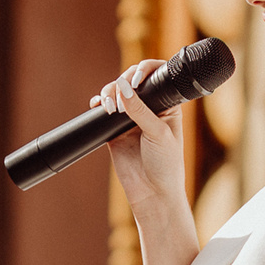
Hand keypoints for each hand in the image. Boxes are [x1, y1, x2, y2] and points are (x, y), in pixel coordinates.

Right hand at [94, 60, 185, 209]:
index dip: (144, 71)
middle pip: (131, 81)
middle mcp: (148, 109)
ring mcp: (130, 119)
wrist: (152, 194)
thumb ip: (140, 111)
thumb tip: (123, 86)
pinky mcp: (114, 131)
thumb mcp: (158, 134)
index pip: (156, 77)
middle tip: (120, 101)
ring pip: (115, 94)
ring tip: (109, 109)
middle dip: (122, 83)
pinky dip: (98, 105)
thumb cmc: (166, 165)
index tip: (136, 81)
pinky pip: (102, 112)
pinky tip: (97, 106)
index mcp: (167, 105)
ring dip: (109, 93)